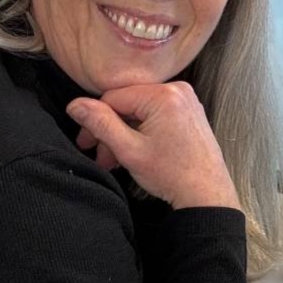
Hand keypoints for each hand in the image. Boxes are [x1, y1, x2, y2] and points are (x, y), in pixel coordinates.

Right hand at [66, 82, 241, 210]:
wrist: (207, 193)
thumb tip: (75, 105)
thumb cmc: (171, 174)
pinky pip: (155, 113)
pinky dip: (141, 130)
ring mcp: (185, 99)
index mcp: (163, 95)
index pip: (113, 98)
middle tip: (100, 157)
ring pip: (140, 110)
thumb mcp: (129, 150)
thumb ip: (101, 124)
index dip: (94, 121)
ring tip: (114, 160)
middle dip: (110, 131)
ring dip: (124, 133)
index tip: (86, 144)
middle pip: (127, 103)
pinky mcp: (188, 110)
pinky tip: (133, 152)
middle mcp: (177, 89)